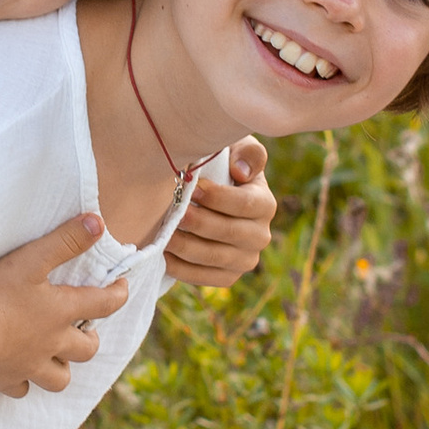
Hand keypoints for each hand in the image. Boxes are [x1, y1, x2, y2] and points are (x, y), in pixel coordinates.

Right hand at [0, 213, 129, 397]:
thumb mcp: (31, 259)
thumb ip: (65, 240)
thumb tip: (98, 222)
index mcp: (60, 312)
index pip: (104, 304)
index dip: (118, 295)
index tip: (121, 288)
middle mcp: (51, 343)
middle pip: (85, 351)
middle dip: (89, 341)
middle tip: (86, 331)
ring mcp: (28, 365)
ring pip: (59, 379)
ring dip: (62, 368)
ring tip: (56, 358)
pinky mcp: (2, 380)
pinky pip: (20, 389)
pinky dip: (23, 382)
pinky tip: (17, 372)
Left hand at [164, 140, 275, 291]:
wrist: (210, 200)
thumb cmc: (221, 169)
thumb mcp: (236, 151)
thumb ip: (247, 153)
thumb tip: (241, 172)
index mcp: (265, 204)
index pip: (244, 204)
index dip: (217, 198)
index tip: (192, 189)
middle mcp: (261, 236)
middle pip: (228, 233)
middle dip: (198, 223)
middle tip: (173, 214)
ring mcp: (246, 260)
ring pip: (214, 257)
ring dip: (186, 246)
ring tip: (164, 234)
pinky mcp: (228, 276)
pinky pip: (205, 277)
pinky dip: (182, 268)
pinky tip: (163, 255)